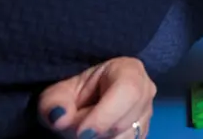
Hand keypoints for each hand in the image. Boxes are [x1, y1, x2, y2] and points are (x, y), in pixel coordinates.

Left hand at [38, 57, 154, 138]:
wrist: (87, 104)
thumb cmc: (76, 95)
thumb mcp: (58, 93)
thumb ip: (54, 102)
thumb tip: (59, 118)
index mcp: (129, 70)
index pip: (127, 91)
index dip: (105, 115)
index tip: (81, 132)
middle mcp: (146, 91)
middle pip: (124, 122)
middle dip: (96, 131)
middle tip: (76, 129)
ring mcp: (147, 114)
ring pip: (126, 138)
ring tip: (87, 129)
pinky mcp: (143, 133)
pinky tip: (99, 135)